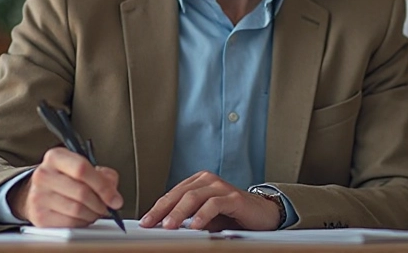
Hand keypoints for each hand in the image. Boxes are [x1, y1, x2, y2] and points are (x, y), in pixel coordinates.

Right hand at [9, 147, 122, 226]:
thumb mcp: (82, 167)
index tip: (115, 199)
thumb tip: (112, 193)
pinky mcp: (39, 216)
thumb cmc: (64, 178)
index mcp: (55, 157)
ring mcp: (39, 196)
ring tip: (95, 211)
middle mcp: (43, 175)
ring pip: (77, 210)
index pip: (82, 169)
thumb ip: (103, 175)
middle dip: (100, 203)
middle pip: (81, 192)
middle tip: (107, 207)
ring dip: (93, 214)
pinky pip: (69, 223)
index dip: (102, 186)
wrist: (37, 191)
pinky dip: (82, 223)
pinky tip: (83, 218)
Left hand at [139, 171, 280, 231]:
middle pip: (180, 194)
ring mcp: (221, 187)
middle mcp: (208, 181)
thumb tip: (164, 226)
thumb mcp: (205, 217)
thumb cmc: (231, 216)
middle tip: (151, 223)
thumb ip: (187, 218)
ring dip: (179, 213)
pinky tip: (195, 226)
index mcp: (198, 182)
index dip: (157, 208)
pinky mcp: (234, 198)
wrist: (262, 214)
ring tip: (169, 226)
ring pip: (194, 197)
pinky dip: (202, 215)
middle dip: (163, 210)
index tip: (145, 222)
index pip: (172, 194)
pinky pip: (214, 204)